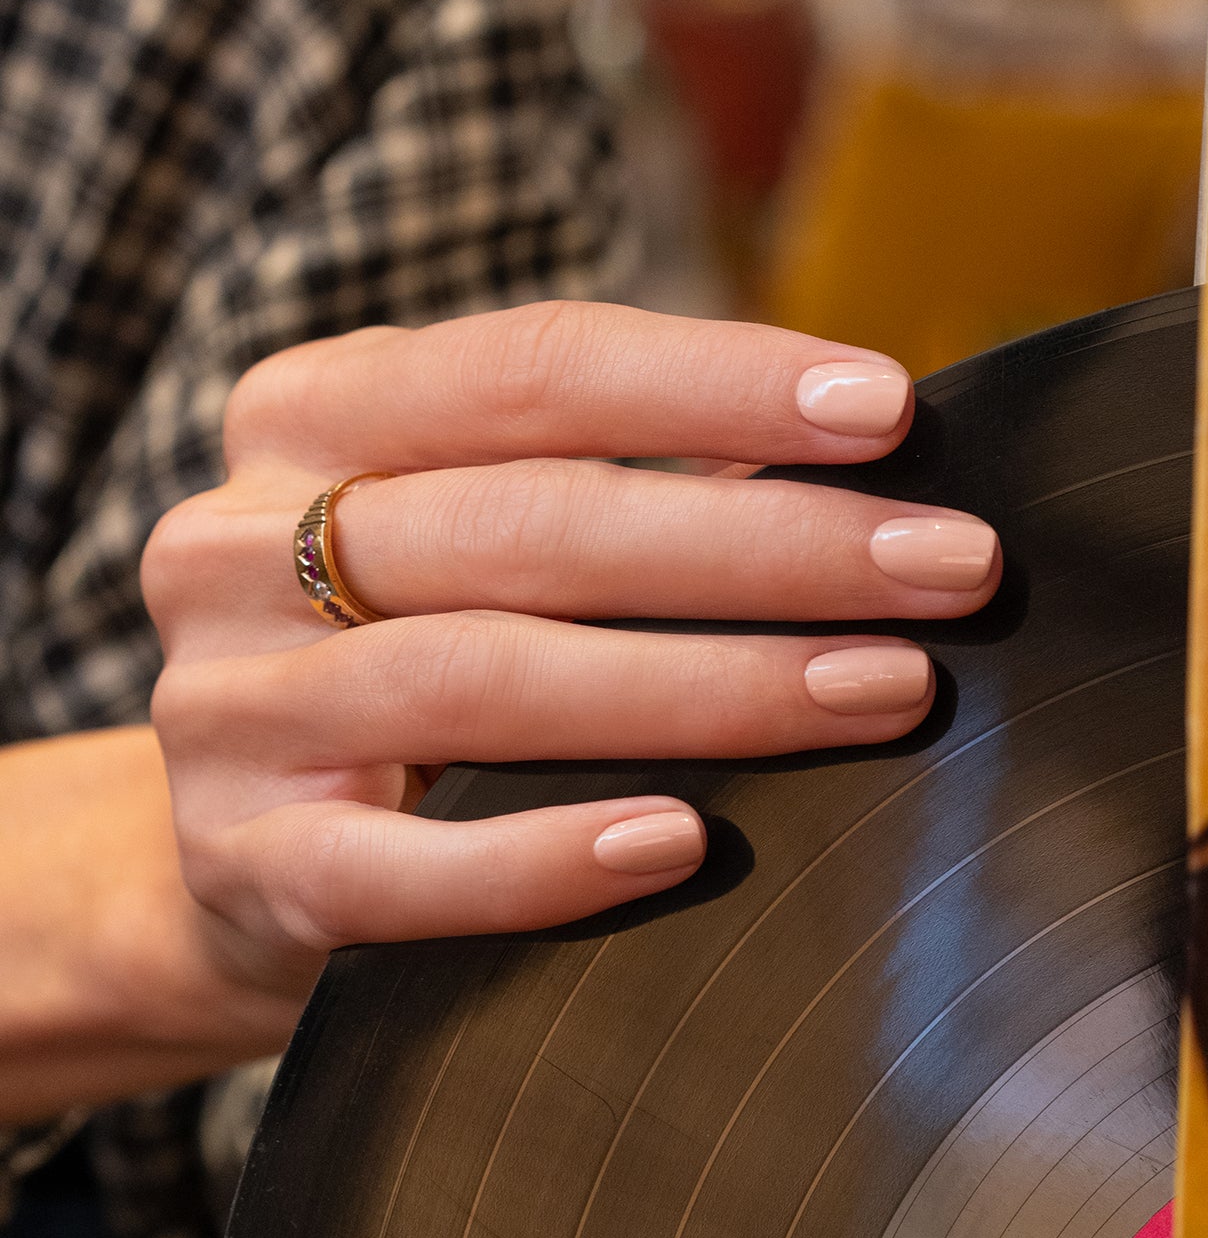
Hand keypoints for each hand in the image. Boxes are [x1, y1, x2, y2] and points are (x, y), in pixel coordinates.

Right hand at [142, 302, 1000, 1036]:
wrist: (229, 842)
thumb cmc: (417, 645)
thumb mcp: (484, 529)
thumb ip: (633, 489)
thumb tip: (876, 484)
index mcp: (319, 414)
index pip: (538, 367)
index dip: (721, 384)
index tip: (892, 410)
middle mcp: (242, 541)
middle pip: (534, 521)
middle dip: (770, 544)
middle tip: (951, 568)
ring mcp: (226, 708)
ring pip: (483, 679)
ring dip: (707, 687)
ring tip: (883, 690)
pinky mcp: (238, 866)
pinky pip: (394, 870)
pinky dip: (542, 857)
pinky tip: (682, 841)